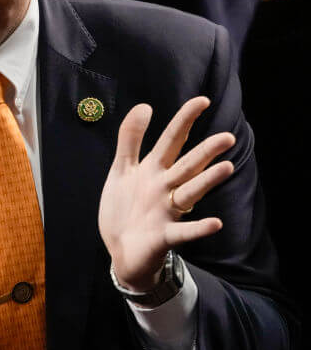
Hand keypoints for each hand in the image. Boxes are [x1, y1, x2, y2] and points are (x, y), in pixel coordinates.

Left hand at [98, 97, 231, 291]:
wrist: (120, 249)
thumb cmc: (124, 207)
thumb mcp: (122, 169)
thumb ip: (130, 138)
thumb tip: (144, 105)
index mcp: (153, 170)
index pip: (172, 140)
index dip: (184, 120)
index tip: (202, 100)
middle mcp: (165, 188)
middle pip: (187, 165)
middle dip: (205, 152)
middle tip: (228, 137)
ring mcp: (167, 212)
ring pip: (190, 193)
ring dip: (207, 181)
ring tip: (226, 168)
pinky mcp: (164, 236)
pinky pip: (183, 231)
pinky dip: (199, 228)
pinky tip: (215, 223)